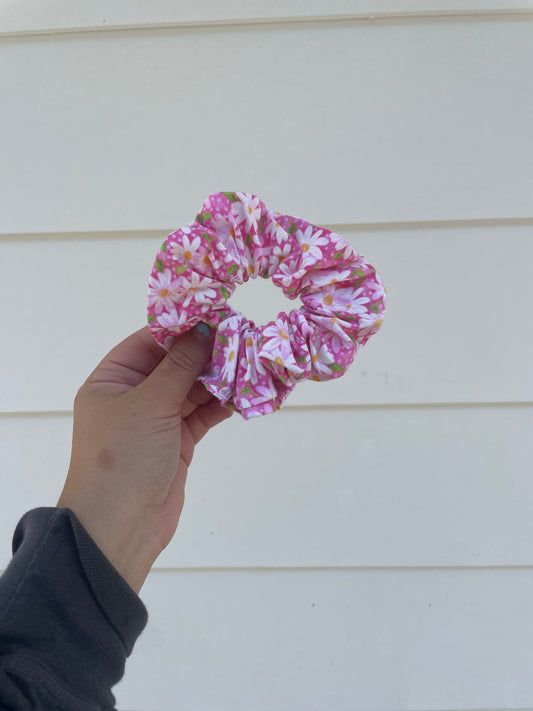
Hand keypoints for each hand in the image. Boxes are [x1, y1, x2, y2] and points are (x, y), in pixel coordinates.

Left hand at [57, 324, 231, 593]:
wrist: (120, 527)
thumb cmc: (122, 458)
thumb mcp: (149, 405)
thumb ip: (180, 365)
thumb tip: (205, 328)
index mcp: (113, 379)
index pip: (150, 341)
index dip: (183, 327)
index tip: (217, 314)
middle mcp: (134, 395)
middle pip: (175, 363)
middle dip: (207, 352)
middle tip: (244, 337)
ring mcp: (157, 419)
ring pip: (193, 388)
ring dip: (219, 378)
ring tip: (251, 362)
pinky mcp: (178, 441)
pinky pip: (203, 414)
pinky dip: (222, 404)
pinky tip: (245, 393)